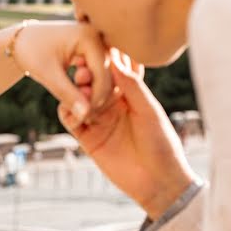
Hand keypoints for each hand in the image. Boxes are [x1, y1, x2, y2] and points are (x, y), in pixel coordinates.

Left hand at [12, 20, 112, 111]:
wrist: (21, 40)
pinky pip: (100, 72)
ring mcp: (98, 40)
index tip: (83, 117)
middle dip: (97, 98)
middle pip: (109, 75)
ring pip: (106, 76)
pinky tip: (78, 96)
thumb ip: (67, 94)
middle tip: (82, 116)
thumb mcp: (47, 74)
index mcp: (89, 35)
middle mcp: (98, 35)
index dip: (96, 99)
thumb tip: (85, 115)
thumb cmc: (30, 52)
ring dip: (94, 93)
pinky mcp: (95, 48)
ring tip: (77, 105)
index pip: (103, 74)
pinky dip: (91, 86)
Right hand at [61, 49, 196, 219]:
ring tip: (79, 86)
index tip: (97, 48)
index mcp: (130, 94)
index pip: (112, 71)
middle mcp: (111, 104)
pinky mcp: (87, 137)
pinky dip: (68, 111)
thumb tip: (114, 59)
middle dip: (86, 73)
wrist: (158, 182)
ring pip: (78, 98)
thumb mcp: (149, 111)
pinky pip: (71, 119)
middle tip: (84, 68)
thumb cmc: (162, 143)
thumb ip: (132, 85)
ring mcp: (98, 120)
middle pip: (92, 82)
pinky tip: (73, 107)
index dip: (104, 60)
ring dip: (76, 90)